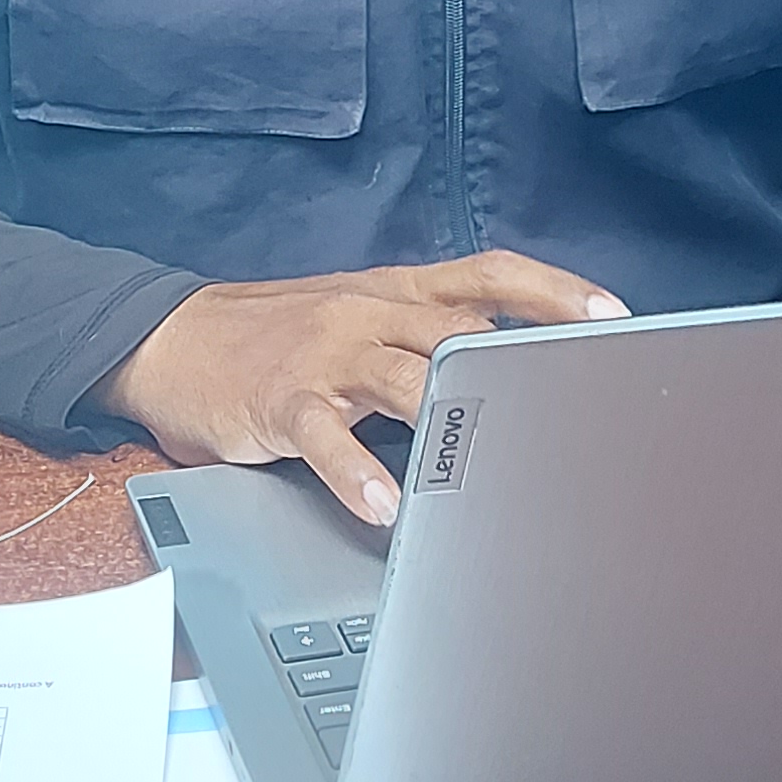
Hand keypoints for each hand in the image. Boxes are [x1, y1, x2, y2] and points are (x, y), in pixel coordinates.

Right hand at [96, 254, 625, 526]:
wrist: (169, 337)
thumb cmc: (276, 338)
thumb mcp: (359, 320)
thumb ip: (423, 339)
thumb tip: (504, 373)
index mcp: (396, 291)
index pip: (488, 274)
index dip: (554, 290)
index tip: (613, 313)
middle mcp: (370, 311)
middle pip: (462, 327)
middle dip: (524, 363)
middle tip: (582, 398)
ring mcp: (327, 352)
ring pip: (405, 376)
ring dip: (452, 419)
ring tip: (495, 464)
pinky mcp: (280, 398)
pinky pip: (325, 435)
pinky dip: (357, 472)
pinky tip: (385, 506)